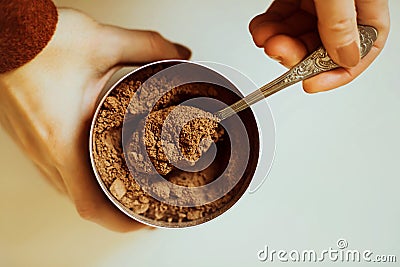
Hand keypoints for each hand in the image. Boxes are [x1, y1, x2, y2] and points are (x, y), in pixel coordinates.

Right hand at [0, 8, 189, 231]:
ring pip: (67, 188)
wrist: (1, 29)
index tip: (147, 219)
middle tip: (148, 203)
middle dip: (117, 210)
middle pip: (81, 201)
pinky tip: (98, 164)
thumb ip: (147, 47)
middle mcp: (43, 150)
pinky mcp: (29, 136)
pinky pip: (56, 170)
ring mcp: (33, 146)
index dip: (121, 221)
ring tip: (128, 188)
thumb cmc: (37, 39)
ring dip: (98, 195)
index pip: (89, 204)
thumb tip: (179, 56)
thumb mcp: (101, 42)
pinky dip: (81, 177)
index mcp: (60, 139)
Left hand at [249, 0, 389, 92]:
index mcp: (366, 7)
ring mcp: (319, 3)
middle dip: (296, 56)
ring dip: (277, 43)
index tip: (310, 84)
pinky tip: (261, 29)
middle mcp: (343, 8)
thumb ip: (340, 23)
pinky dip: (268, 28)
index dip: (337, 74)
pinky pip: (282, 20)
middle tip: (278, 50)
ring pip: (298, 36)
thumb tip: (344, 58)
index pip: (362, 50)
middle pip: (322, 48)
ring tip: (265, 37)